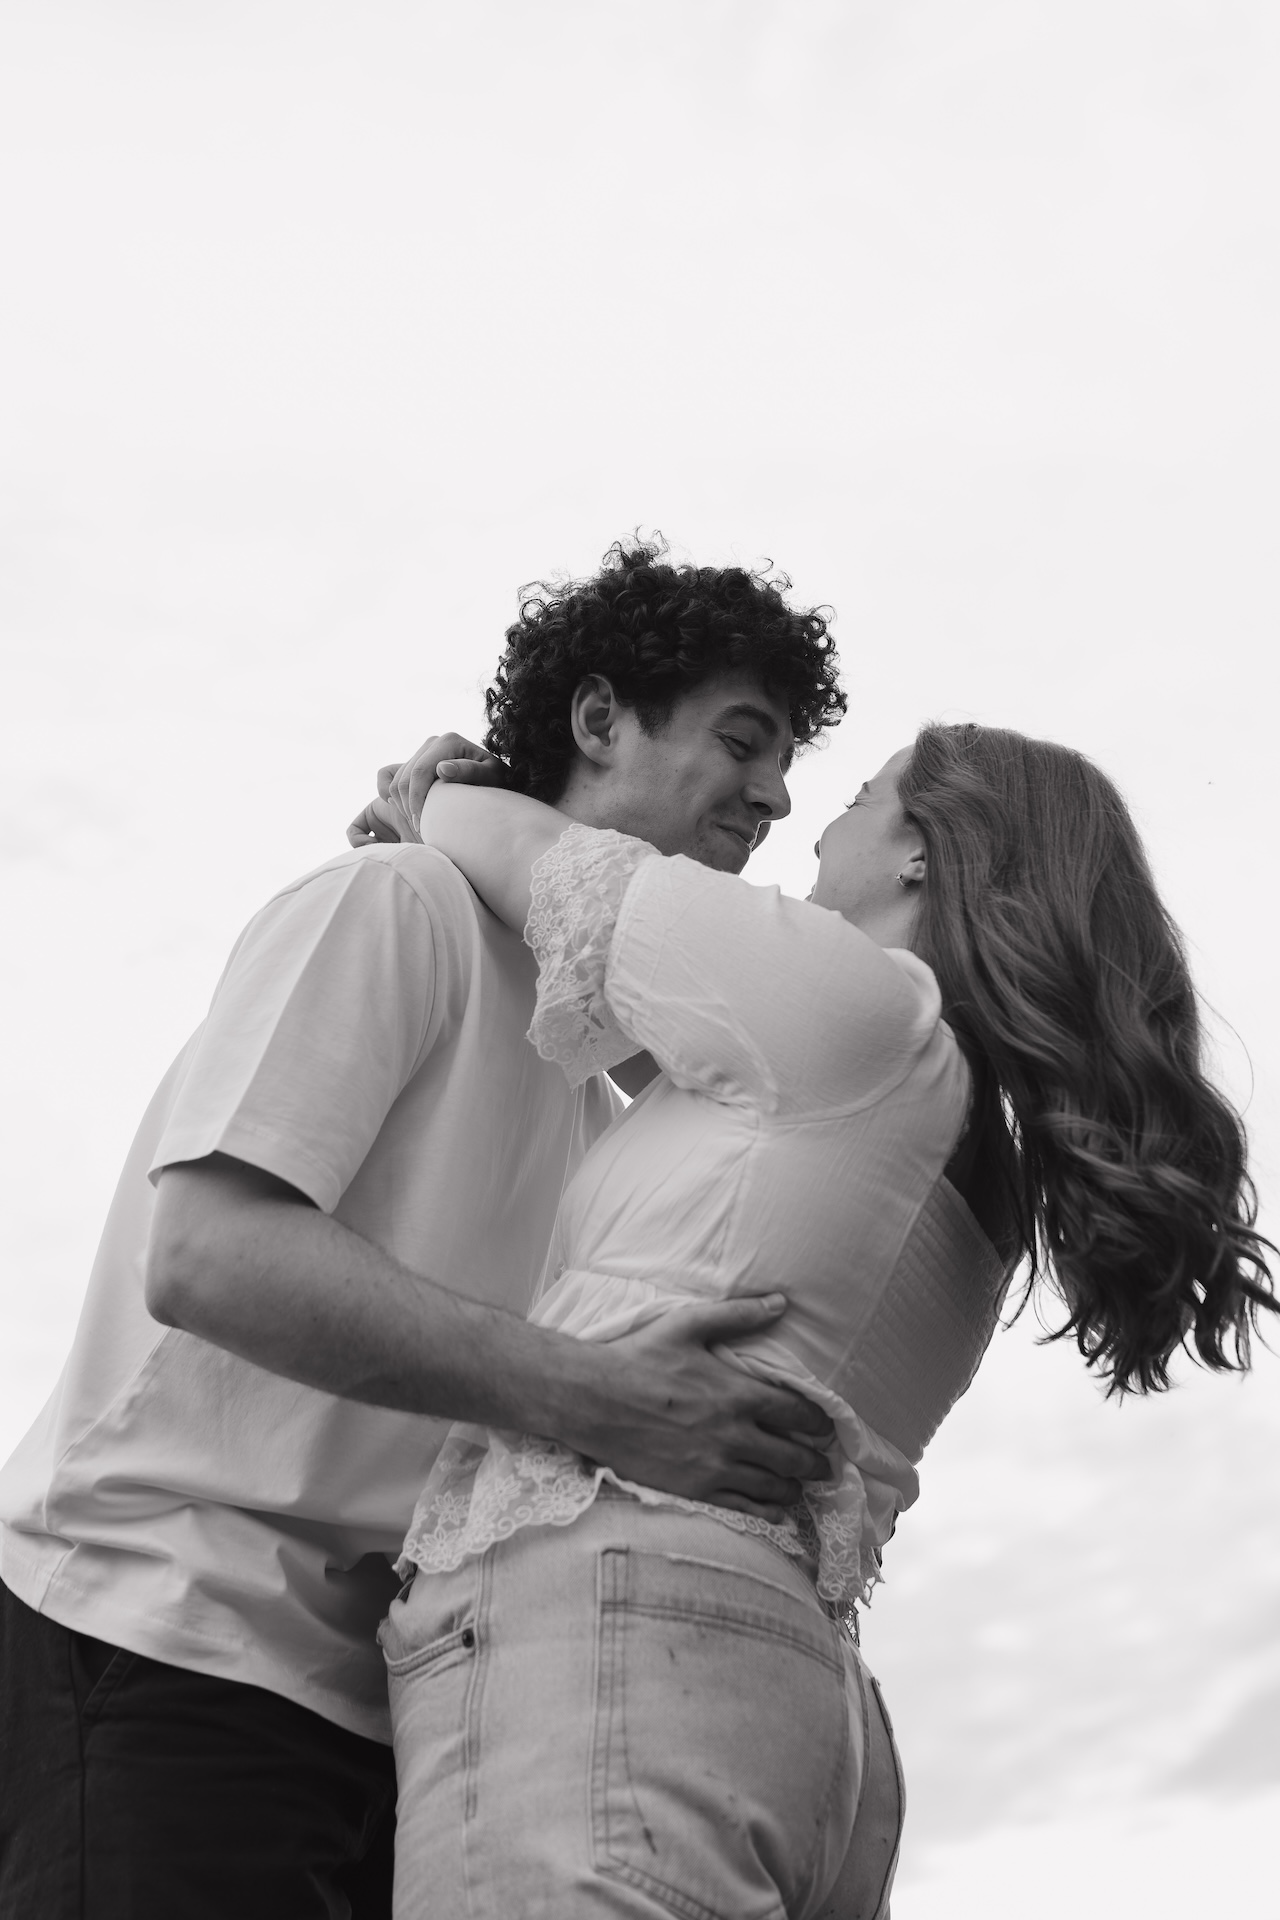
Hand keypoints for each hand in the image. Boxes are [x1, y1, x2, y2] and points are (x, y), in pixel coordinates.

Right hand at [347, 732, 505, 846]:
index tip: (421, 825)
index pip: (420, 772)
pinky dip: (389, 796)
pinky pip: (387, 776)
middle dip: (408, 807)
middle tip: (421, 830)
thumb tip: (442, 768)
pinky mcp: (414, 761)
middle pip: (404, 778)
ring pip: (396, 781)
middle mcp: (433, 742)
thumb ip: (470, 772)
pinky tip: (405, 811)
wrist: (494, 780)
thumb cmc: (496, 782)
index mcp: (448, 742)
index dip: (417, 800)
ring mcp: (422, 751)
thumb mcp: (491, 778)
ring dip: (402, 807)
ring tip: (420, 824)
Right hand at [555, 1295, 835, 1522]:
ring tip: (801, 1485)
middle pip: (793, 1455)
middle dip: (814, 1461)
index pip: (797, 1412)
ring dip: (793, 1486)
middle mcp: (734, 1435)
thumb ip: (738, 1315)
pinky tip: (777, 1512)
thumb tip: (780, 1302)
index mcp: (737, 1394)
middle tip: (825, 1465)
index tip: (825, 1427)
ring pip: (772, 1484)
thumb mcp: (688, 1325)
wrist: (593, 1401)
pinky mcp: (695, 1489)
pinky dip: (767, 1511)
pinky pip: (743, 1507)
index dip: (818, 1422)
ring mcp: (715, 1466)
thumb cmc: (638, 1359)